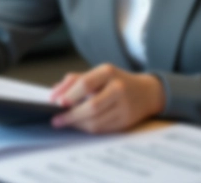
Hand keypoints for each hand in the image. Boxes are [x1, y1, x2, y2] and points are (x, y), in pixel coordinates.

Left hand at [48, 63, 165, 132]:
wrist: (146, 92)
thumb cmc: (116, 81)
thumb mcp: (98, 74)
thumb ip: (74, 80)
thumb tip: (54, 93)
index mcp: (108, 72)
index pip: (86, 83)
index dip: (70, 94)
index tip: (56, 102)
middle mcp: (118, 88)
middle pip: (91, 106)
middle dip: (71, 115)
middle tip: (56, 119)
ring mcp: (124, 106)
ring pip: (96, 121)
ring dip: (77, 124)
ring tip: (65, 122)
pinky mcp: (126, 121)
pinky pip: (102, 129)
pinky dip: (87, 128)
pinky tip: (79, 125)